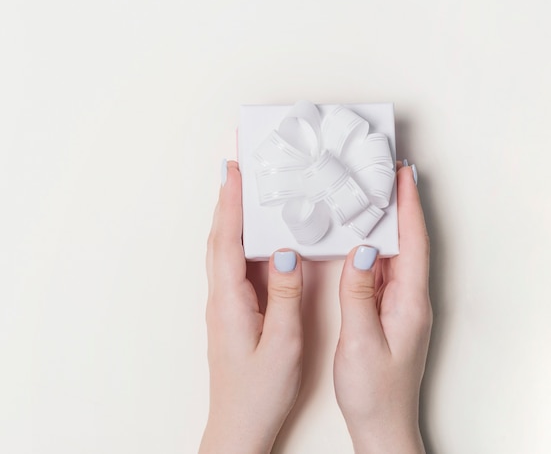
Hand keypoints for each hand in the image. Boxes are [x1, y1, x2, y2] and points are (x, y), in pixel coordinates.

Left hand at [199, 161, 303, 453]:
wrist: (238, 426)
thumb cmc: (258, 392)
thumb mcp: (282, 345)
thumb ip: (285, 296)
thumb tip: (288, 253)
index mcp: (230, 301)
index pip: (227, 240)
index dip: (231, 202)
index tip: (235, 170)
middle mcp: (222, 296)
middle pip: (220, 236)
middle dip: (227, 198)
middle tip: (236, 166)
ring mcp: (226, 302)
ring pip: (225, 248)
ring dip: (231, 215)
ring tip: (243, 188)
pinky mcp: (235, 309)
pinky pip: (235, 263)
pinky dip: (240, 238)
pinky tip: (254, 233)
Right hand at [333, 163, 431, 453]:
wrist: (383, 427)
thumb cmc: (376, 392)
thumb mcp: (360, 340)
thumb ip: (358, 292)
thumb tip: (361, 250)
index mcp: (410, 301)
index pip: (413, 242)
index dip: (409, 206)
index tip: (404, 175)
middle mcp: (411, 298)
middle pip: (409, 240)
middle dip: (401, 204)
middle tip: (389, 172)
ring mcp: (401, 304)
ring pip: (397, 252)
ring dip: (388, 222)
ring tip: (376, 193)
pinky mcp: (389, 311)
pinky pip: (384, 268)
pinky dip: (376, 246)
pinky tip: (362, 237)